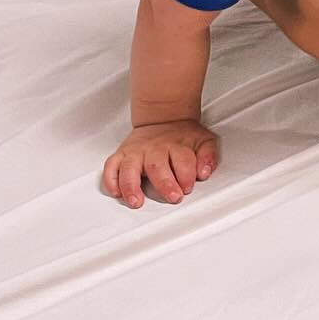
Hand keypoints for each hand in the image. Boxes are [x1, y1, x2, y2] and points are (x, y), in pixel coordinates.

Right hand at [102, 120, 218, 209]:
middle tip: (172, 197)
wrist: (164, 118)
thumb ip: (208, 156)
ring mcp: (136, 152)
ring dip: (131, 185)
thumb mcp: (203, 141)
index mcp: (176, 146)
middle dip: (165, 184)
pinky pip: (111, 166)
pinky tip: (116, 192)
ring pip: (130, 168)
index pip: (182, 160)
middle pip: (157, 166)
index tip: (188, 187)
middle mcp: (154, 149)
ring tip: (136, 201)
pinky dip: (110, 180)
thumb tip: (205, 171)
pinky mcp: (122, 154)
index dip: (186, 175)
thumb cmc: (183, 136)